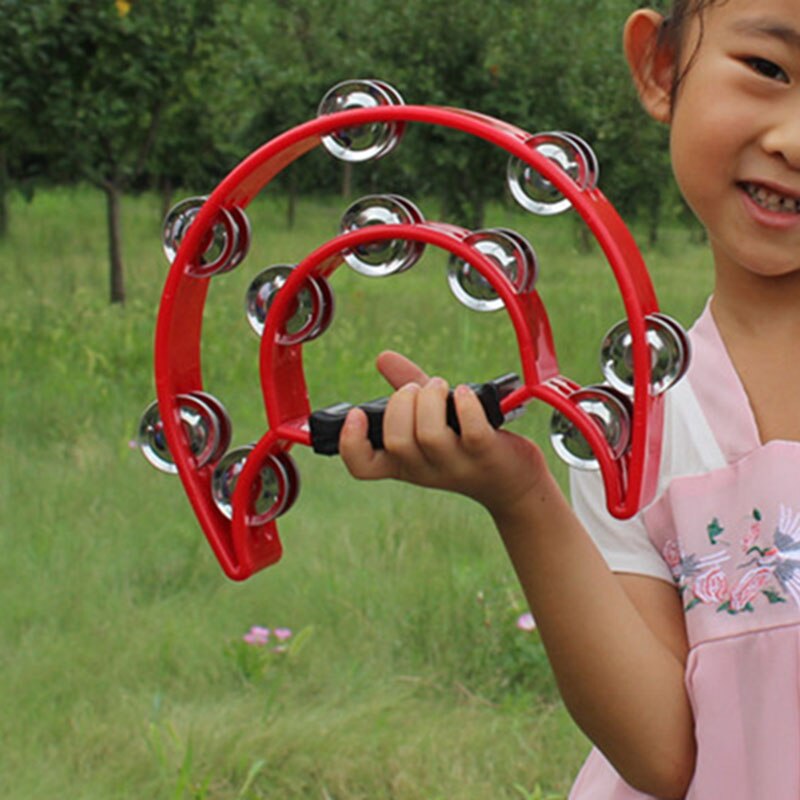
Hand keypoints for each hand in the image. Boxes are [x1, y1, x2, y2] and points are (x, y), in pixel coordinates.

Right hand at [338, 351, 548, 517]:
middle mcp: (426, 469)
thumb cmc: (467, 447)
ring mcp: (456, 464)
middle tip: (419, 388)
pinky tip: (465, 393)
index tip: (357, 415)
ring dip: (431, 399)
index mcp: (404, 463)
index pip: (362, 467)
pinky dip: (465, 406)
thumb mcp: (432, 421)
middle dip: (402, 403)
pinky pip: (471, 431)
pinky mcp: (487, 455)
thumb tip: (383, 357)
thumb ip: (406, 391)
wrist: (513, 484)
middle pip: (397, 442)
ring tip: (440, 386)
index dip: (351, 442)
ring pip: (429, 436)